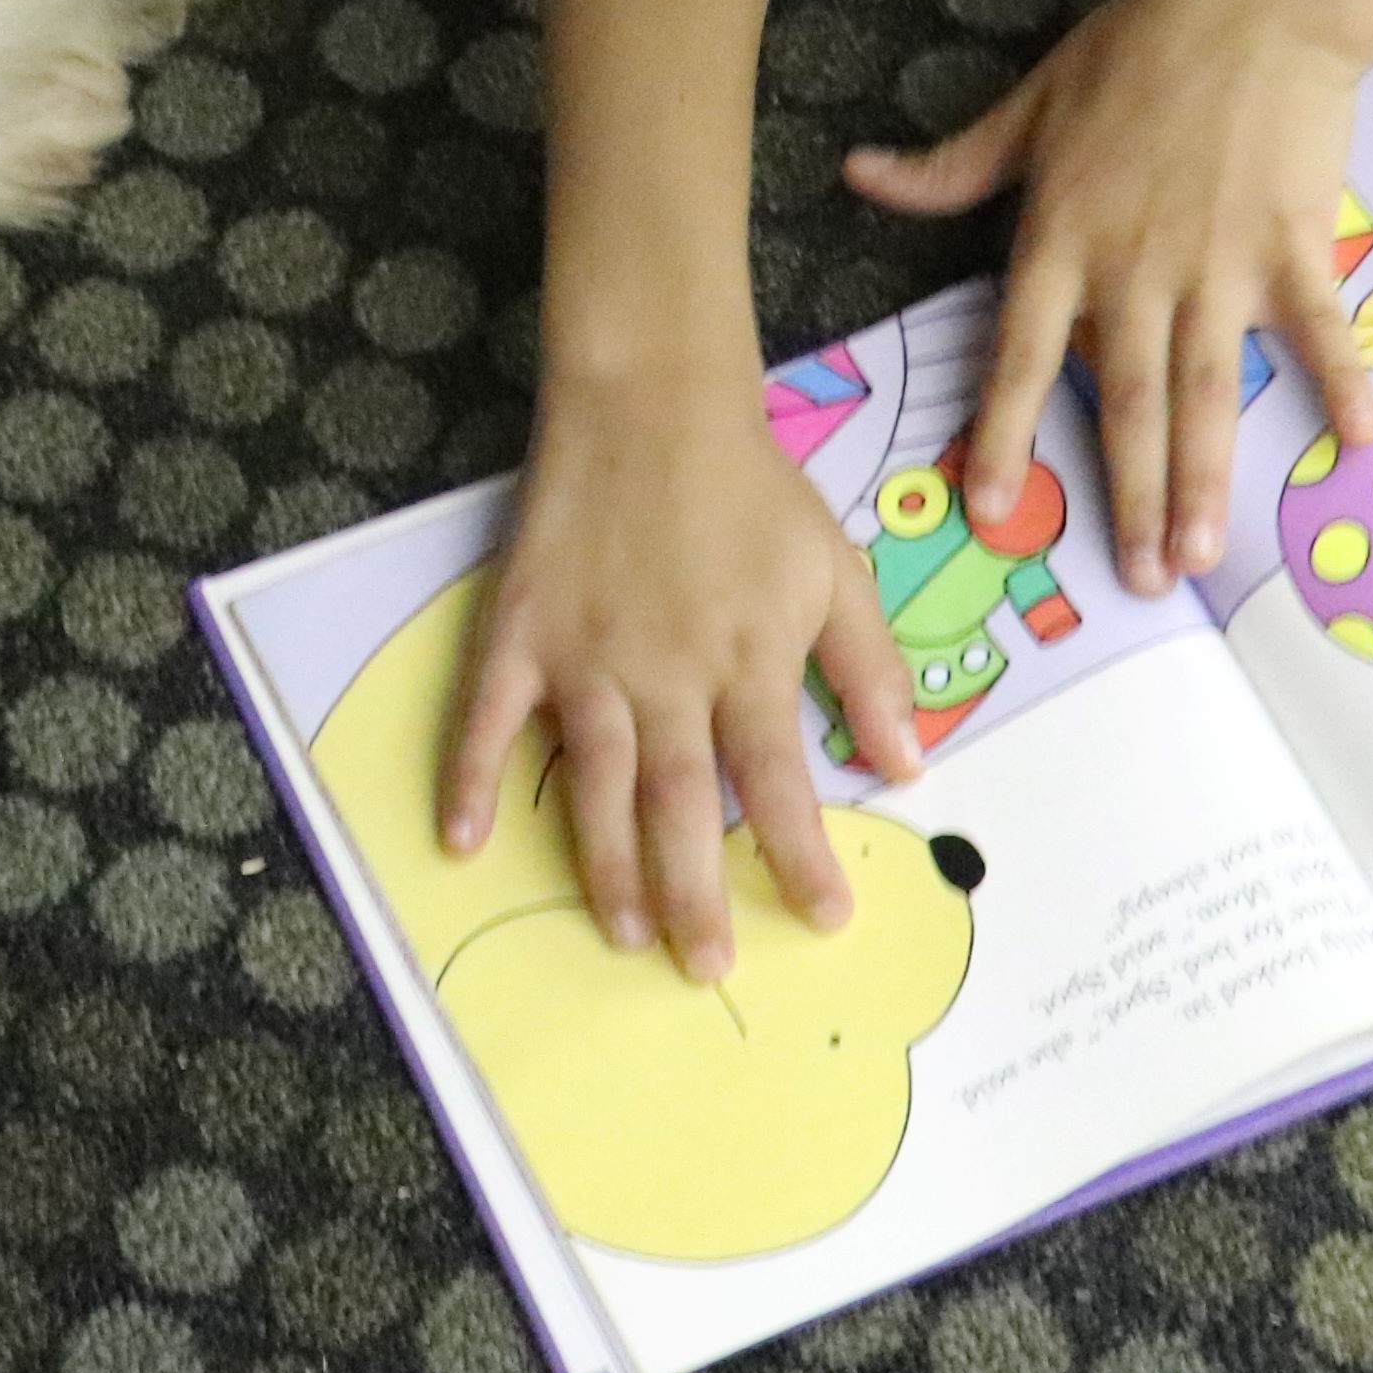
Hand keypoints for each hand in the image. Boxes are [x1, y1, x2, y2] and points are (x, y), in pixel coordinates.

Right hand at [441, 372, 925, 981]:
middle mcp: (667, 674)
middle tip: (704, 969)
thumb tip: (911, 766)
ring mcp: (587, 657)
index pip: (775, 782)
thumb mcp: (834, 568)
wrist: (654, 403)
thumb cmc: (752, 488)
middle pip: (681, 804)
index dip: (799, 856)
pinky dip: (471, 778)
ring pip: (597, 782)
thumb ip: (870, 670)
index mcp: (747, 661)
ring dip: (607, 865)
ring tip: (623, 932)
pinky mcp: (523, 632)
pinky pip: (490, 717)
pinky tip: (461, 842)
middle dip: (696, 895)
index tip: (823, 919)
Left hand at [850, 0, 1372, 595]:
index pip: (1026, 353)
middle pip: (1127, 398)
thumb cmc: (1136, 47)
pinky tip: (1359, 442)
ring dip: (1207, 476)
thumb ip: (952, 166)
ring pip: (1208, 386)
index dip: (1008, 430)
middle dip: (1130, 495)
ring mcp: (1217, 260)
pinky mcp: (1292, 241)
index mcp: (1063, 236)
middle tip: (1137, 579)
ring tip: (1204, 554)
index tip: (993, 506)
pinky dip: (1341, 380)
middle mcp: (1134, 264)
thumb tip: (860, 175)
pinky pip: (1317, 326)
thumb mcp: (1028, 105)